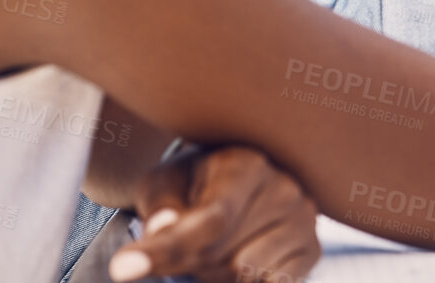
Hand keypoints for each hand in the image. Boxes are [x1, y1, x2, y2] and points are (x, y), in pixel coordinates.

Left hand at [110, 146, 319, 282]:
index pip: (211, 220)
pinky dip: (247, 282)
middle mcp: (284, 187)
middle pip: (225, 256)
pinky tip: (240, 257)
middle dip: (192, 263)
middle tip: (182, 247)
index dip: (167, 250)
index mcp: (246, 163)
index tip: (122, 270)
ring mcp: (303, 219)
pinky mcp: (312, 249)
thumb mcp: (162, 184)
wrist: (229, 183)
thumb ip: (159, 205)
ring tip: (214, 249)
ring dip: (218, 275)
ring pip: (246, 275)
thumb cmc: (190, 184)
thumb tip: (162, 227)